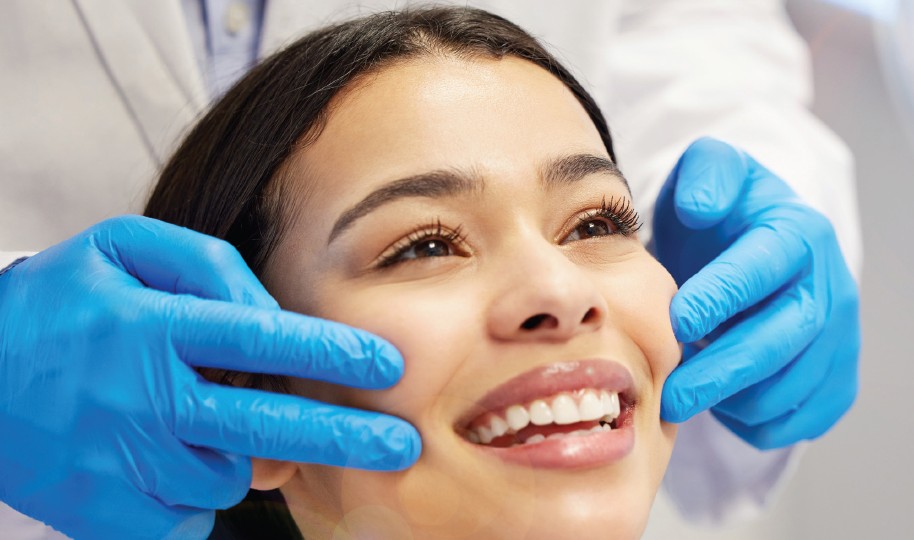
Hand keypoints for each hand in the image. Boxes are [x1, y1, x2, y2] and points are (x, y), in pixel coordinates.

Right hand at [0, 216, 419, 538]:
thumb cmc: (60, 304)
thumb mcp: (123, 248)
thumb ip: (206, 265)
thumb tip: (271, 315)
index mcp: (152, 328)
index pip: (260, 340)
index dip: (330, 354)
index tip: (386, 365)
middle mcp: (143, 398)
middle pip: (265, 427)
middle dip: (342, 439)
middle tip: (399, 447)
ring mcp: (124, 463)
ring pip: (229, 475)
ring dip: (238, 455)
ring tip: (194, 422)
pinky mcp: (108, 514)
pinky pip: (188, 515)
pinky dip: (193, 490)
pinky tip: (164, 458)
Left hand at [654, 138, 858, 449]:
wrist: (752, 244)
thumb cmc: (721, 212)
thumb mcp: (709, 172)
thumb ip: (704, 174)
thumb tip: (699, 205)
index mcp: (798, 233)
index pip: (763, 270)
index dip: (721, 298)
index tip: (678, 322)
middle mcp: (829, 287)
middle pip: (782, 340)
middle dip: (722, 372)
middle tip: (670, 394)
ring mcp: (838, 338)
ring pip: (792, 388)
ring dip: (734, 401)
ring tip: (683, 396)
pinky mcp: (835, 379)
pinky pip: (800, 419)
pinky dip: (756, 424)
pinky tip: (719, 404)